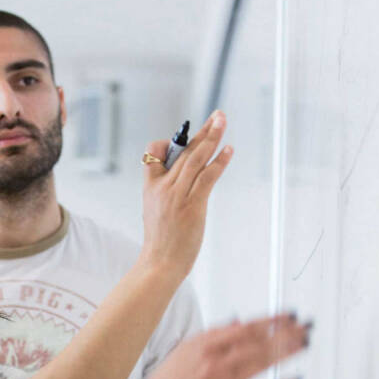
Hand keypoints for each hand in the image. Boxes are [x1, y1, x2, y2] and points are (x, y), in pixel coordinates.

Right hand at [136, 314, 309, 378]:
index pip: (247, 328)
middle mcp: (218, 362)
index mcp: (206, 345)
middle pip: (260, 343)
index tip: (288, 315)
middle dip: (287, 333)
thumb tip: (238, 321)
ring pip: (263, 363)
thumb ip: (214, 334)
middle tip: (306, 326)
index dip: (271, 320)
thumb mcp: (185, 348)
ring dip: (288, 352)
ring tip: (305, 343)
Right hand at [138, 110, 232, 278]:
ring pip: (195, 158)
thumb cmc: (160, 240)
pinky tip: (228, 150)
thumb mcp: (153, 210)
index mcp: (150, 187)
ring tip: (222, 121)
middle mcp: (162, 187)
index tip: (185, 137)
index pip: (154, 153)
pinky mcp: (192, 205)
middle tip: (217, 115)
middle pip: (183, 151)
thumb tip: (185, 178)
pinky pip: (207, 177)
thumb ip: (166, 191)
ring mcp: (177, 195)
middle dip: (202, 131)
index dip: (168, 142)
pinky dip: (219, 161)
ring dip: (212, 137)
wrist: (160, 263)